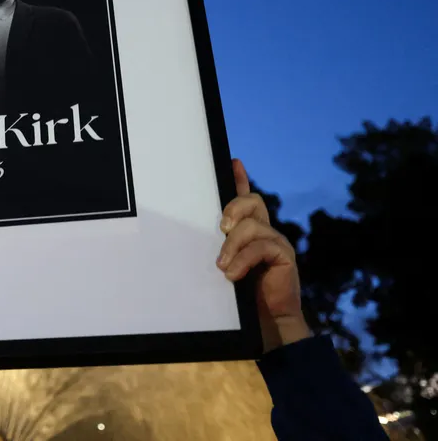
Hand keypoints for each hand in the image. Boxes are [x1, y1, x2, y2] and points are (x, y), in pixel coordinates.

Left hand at [217, 159, 311, 352]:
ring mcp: (276, 242)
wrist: (266, 323)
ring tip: (223, 267)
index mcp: (250, 232)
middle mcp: (265, 232)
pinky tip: (234, 274)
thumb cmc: (241, 297)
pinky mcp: (285, 255)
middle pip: (252, 201)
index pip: (246, 199)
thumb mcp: (225, 266)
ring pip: (253, 225)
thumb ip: (220, 249)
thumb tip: (199, 236)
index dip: (239, 180)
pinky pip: (261, 246)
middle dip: (233, 207)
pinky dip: (243, 259)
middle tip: (221, 228)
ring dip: (232, 245)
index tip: (233, 162)